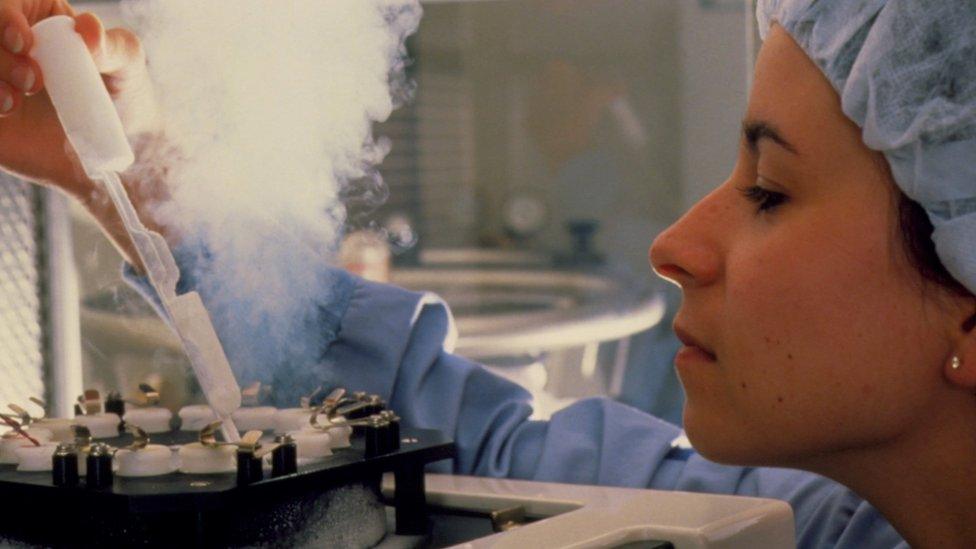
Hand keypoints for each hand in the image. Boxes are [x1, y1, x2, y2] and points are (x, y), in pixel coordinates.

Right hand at [0, 1, 157, 200]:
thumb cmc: (123, 98)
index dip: (4, 14)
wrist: (114, 149)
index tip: (24, 42)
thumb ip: (114, 45)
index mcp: (39, 20)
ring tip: (15, 101)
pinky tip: (7, 110)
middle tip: (33, 80)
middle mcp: (8, 45)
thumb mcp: (128, 68)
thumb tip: (87, 27)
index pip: (6, 4)